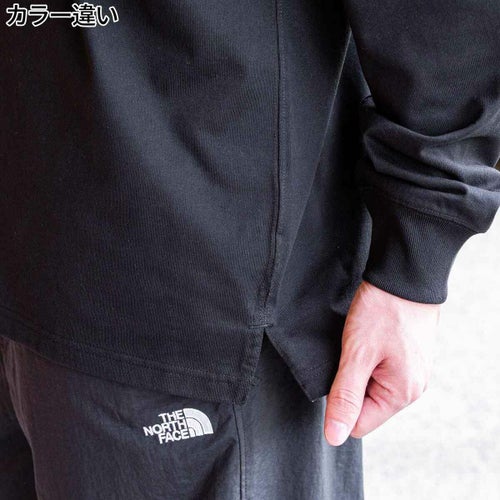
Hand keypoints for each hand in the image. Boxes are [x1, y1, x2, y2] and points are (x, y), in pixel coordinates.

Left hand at [324, 280, 439, 445]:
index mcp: (402, 393)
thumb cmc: (382, 312)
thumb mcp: (357, 355)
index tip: (337, 373)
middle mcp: (411, 387)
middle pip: (366, 405)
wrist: (403, 276)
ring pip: (371, 385)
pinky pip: (380, 370)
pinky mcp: (406, 356)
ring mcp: (411, 371)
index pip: (359, 423)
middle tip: (349, 354)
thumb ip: (345, 397)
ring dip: (358, 368)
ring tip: (358, 343)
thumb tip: (334, 436)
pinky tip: (367, 338)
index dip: (340, 403)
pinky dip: (368, 358)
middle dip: (349, 383)